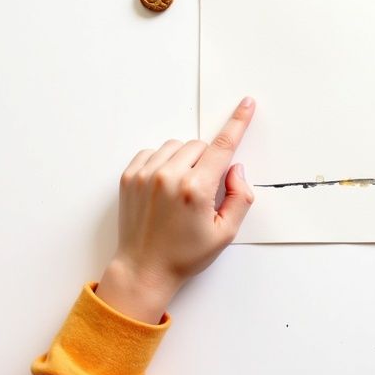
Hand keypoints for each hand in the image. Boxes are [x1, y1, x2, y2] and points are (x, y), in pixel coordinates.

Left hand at [96, 97, 255, 322]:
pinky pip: (153, 152)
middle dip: (208, 160)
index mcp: (196, 190)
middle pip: (199, 145)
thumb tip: (235, 169)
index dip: (238, 123)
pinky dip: (163, 161)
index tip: (245, 105)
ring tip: (183, 188)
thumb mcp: (226, 233)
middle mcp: (169, 177)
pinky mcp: (129, 176)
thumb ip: (240, 197)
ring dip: (186, 158)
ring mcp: (145, 175)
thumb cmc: (184, 255)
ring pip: (176, 145)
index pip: (222, 147)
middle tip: (204, 190)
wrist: (143, 269)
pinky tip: (166, 184)